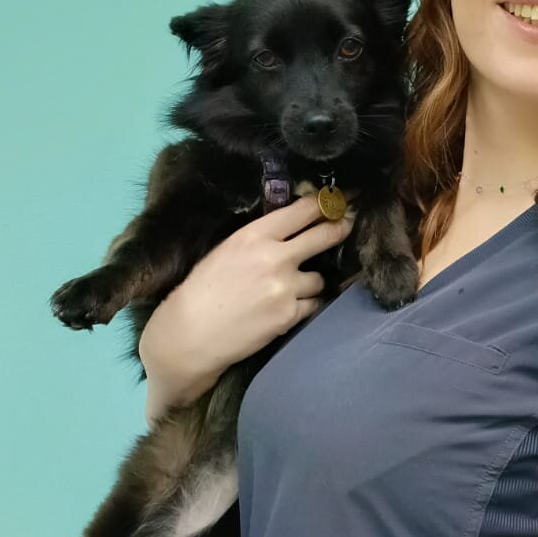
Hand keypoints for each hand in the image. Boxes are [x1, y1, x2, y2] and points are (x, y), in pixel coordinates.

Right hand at [139, 193, 353, 387]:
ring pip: (319, 278)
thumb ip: (259, 239)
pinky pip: (312, 304)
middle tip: (347, 224)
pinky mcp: (290, 315)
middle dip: (340, 228)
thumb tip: (291, 228)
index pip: (303, 211)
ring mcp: (286, 287)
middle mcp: (275, 257)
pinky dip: (304, 305)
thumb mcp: (226, 250)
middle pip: (324, 235)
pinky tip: (286, 307)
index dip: (324, 204)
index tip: (335, 202)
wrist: (190, 334)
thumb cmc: (202, 290)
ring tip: (289, 289)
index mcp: (255, 235)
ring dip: (310, 282)